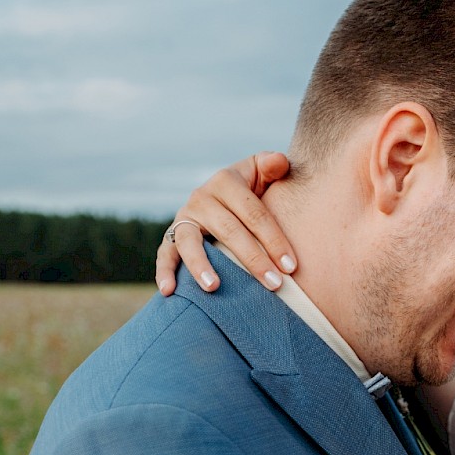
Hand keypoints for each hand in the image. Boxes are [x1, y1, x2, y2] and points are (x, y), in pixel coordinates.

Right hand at [156, 152, 295, 295]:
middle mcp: (202, 197)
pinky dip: (164, 271)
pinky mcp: (172, 235)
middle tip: (274, 285)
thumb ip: (273, 165)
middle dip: (254, 260)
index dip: (274, 239)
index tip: (291, 266)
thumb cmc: (253, 189)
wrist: (226, 196)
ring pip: (191, 242)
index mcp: (226, 181)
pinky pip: (165, 253)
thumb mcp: (262, 172)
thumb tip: (279, 162)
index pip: (254, 213)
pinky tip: (168, 291)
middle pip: (229, 231)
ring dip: (201, 266)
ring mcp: (185, 217)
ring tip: (214, 288)